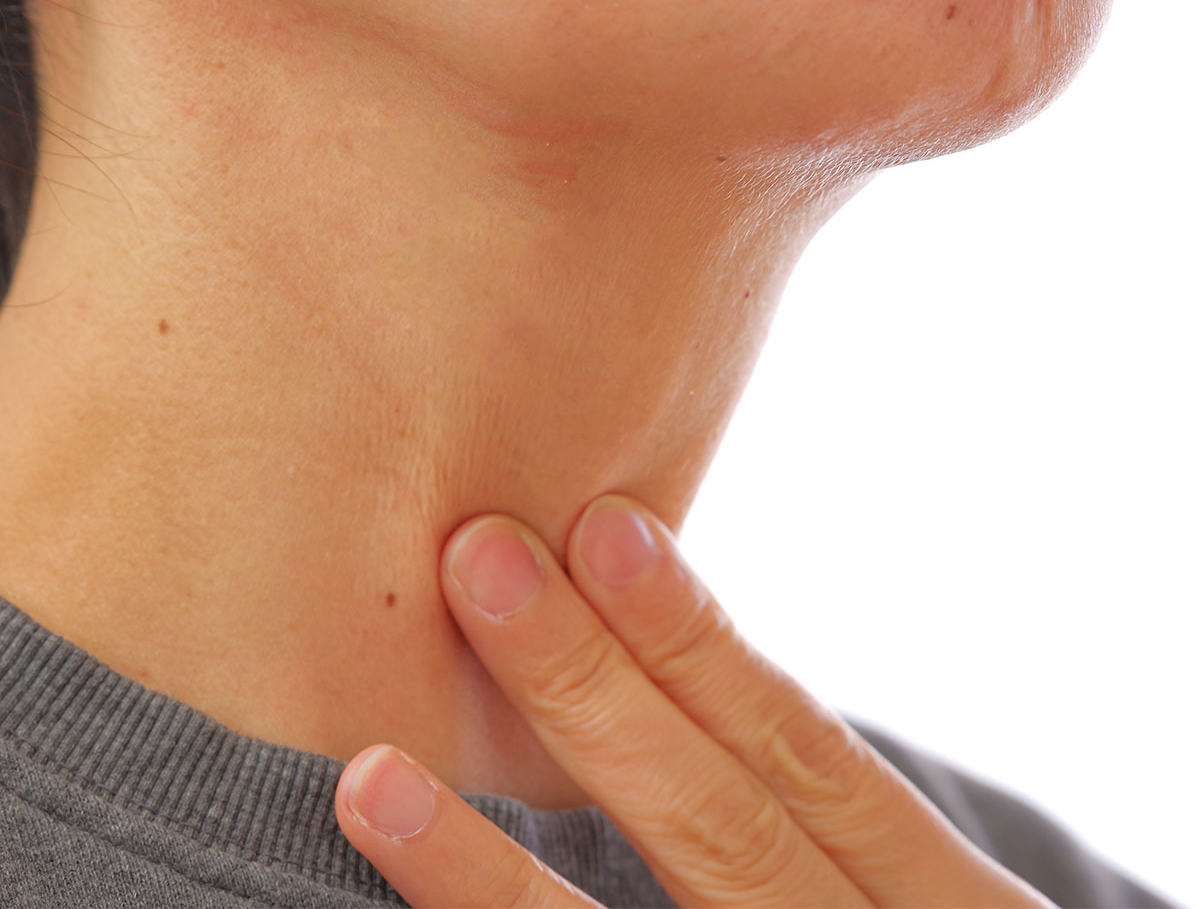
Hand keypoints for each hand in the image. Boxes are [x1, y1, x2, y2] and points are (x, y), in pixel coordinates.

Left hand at [335, 494, 1054, 907]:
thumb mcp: (913, 900)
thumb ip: (808, 826)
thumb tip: (651, 680)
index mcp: (937, 906)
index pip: (803, 755)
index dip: (700, 641)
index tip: (603, 527)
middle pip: (715, 829)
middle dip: (588, 692)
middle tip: (476, 561)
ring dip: (489, 882)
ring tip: (372, 779)